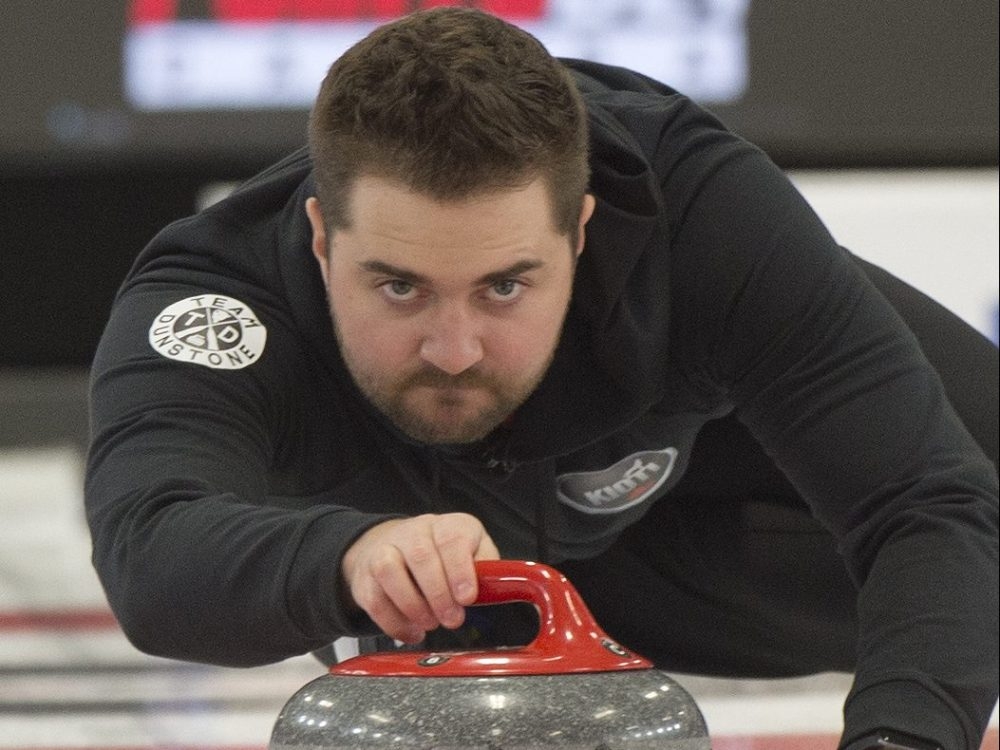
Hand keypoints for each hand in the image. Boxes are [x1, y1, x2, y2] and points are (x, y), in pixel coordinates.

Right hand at [341, 513, 499, 642]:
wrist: (392, 545)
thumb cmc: (443, 555)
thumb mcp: (473, 553)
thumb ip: (486, 569)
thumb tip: (494, 592)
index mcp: (447, 525)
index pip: (452, 538)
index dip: (460, 568)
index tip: (467, 597)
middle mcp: (415, 531)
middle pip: (420, 555)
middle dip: (438, 594)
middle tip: (451, 620)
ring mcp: (385, 550)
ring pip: (389, 570)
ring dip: (412, 605)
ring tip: (429, 624)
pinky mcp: (365, 574)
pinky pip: (373, 598)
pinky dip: (393, 622)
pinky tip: (412, 632)